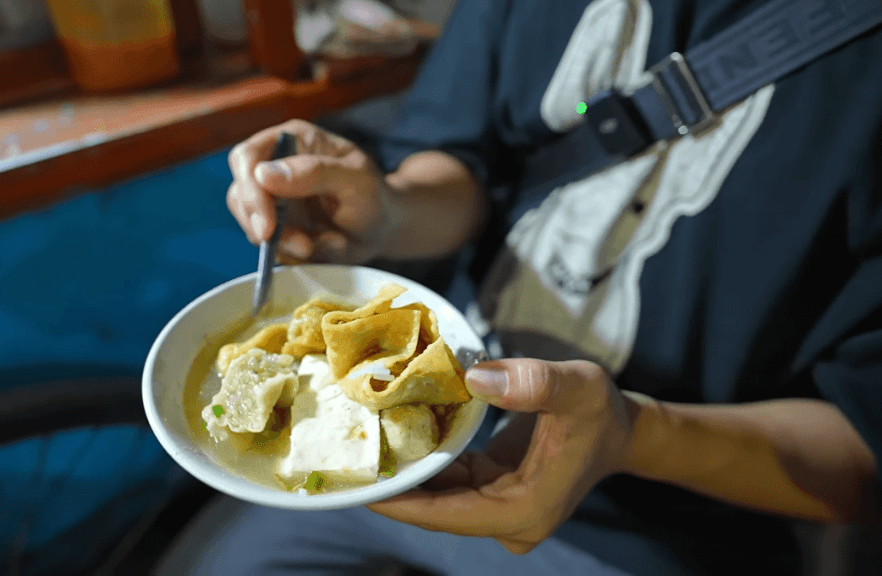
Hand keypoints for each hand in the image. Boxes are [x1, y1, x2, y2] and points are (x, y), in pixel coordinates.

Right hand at [226, 119, 398, 263]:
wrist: (382, 229)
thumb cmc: (374, 196)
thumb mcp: (356, 180)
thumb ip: (315, 172)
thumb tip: (264, 173)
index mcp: (293, 141)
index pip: (248, 156)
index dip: (250, 189)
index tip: (267, 224)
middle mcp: (275, 165)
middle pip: (240, 191)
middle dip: (259, 222)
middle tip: (295, 244)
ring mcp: (272, 197)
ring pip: (248, 220)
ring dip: (276, 241)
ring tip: (312, 246)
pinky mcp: (276, 225)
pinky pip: (265, 242)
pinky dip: (286, 251)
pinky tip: (316, 247)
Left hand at [367, 359, 640, 554]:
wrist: (620, 429)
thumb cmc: (600, 409)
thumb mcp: (577, 387)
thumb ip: (534, 383)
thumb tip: (475, 378)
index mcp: (524, 510)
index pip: (446, 514)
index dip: (400, 502)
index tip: (357, 487)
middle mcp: (508, 520)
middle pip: (436, 510)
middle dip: (393, 486)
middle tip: (345, 460)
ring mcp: (499, 510)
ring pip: (439, 498)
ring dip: (405, 474)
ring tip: (359, 446)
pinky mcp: (492, 494)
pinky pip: (449, 484)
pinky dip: (425, 464)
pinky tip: (393, 439)